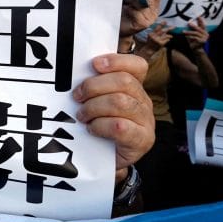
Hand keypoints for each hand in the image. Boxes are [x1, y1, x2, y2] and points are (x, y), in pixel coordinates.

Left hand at [73, 53, 153, 182]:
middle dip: (94, 86)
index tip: (94, 64)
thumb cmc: (99, 126)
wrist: (105, 160)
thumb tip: (76, 70)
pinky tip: (91, 129)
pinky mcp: (142, 140)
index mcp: (135, 88)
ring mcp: (146, 121)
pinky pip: (119, 126)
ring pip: (120, 102)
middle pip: (124, 82)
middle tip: (77, 96)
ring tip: (82, 115)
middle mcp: (144, 102)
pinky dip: (100, 125)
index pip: (137, 66)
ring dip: (94, 107)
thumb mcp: (97, 102)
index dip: (117, 61)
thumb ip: (95, 86)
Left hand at [120, 0, 160, 36]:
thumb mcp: (131, 4)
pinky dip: (130, 9)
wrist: (119, 29)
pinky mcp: (143, 24)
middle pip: (150, 1)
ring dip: (132, 0)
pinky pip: (137, 13)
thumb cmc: (125, 15)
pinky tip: (125, 8)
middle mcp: (153, 14)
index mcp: (153, 8)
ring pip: (142, 6)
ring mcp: (149, 20)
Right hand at [144, 21, 173, 48]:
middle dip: (169, 28)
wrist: (149, 50)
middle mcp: (154, 36)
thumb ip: (156, 33)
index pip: (157, 28)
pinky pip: (166, 40)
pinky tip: (166, 41)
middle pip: (163, 31)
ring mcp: (157, 40)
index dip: (161, 24)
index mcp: (151, 34)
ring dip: (169, 36)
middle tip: (174, 26)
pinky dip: (167, 40)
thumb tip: (163, 30)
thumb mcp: (151, 36)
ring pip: (166, 36)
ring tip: (171, 36)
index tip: (165, 21)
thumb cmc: (150, 42)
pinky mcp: (160, 43)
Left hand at [183, 17, 208, 50]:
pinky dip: (190, 37)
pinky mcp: (203, 41)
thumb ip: (191, 30)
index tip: (198, 16)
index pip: (202, 25)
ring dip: (189, 32)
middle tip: (188, 23)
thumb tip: (188, 23)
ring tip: (183, 31)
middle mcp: (206, 34)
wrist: (196, 49)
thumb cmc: (193, 41)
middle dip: (193, 25)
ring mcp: (205, 38)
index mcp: (204, 31)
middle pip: (199, 28)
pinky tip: (186, 36)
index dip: (201, 20)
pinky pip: (195, 37)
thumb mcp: (192, 34)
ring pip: (196, 33)